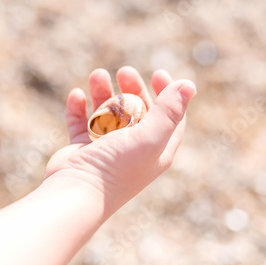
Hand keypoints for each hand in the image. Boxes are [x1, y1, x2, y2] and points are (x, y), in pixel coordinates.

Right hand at [43, 66, 195, 214]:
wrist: (77, 192)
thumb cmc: (117, 167)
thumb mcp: (150, 137)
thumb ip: (169, 111)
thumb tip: (189, 84)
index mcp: (156, 150)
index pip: (169, 118)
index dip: (169, 95)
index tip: (157, 73)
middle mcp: (132, 149)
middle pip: (137, 111)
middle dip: (132, 89)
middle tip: (125, 72)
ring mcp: (105, 149)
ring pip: (106, 113)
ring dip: (103, 92)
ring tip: (97, 75)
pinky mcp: (81, 150)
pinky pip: (81, 123)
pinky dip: (79, 108)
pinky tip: (76, 95)